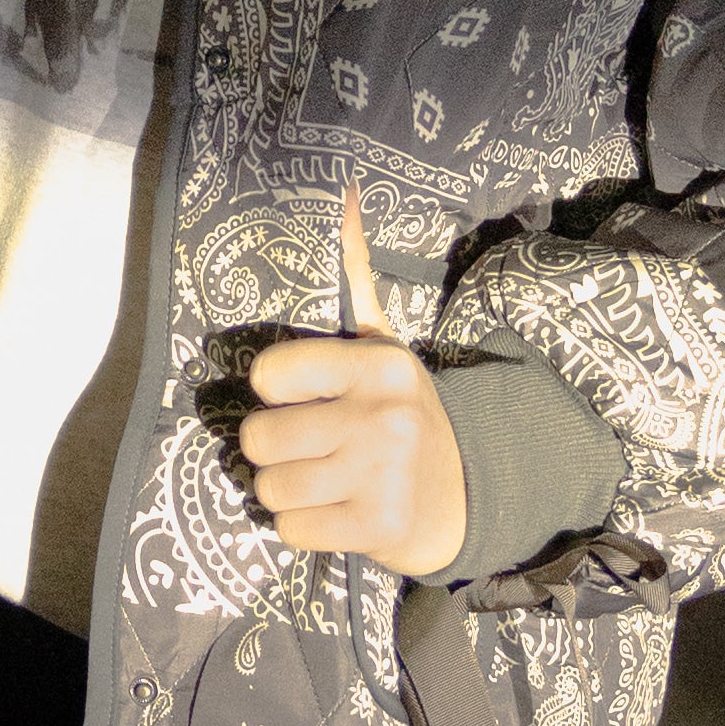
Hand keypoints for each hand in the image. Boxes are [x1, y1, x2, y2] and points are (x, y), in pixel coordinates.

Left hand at [235, 182, 467, 575]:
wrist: (466, 496)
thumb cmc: (404, 414)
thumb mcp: (385, 346)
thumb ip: (356, 275)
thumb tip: (344, 195)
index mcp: (378, 364)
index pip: (268, 374)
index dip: (274, 393)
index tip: (302, 400)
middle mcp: (381, 415)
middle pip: (259, 438)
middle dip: (273, 450)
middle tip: (308, 450)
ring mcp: (380, 474)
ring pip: (269, 489)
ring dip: (286, 492)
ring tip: (321, 481)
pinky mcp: (378, 527)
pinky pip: (290, 530)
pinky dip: (304, 528)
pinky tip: (336, 513)